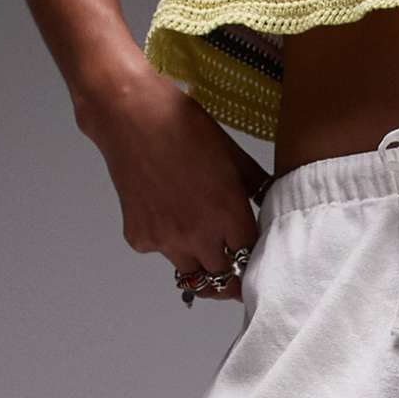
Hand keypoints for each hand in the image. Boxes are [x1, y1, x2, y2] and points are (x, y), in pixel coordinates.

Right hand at [76, 66, 271, 301]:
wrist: (128, 115)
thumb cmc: (180, 124)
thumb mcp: (229, 151)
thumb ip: (254, 184)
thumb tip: (270, 202)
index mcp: (227, 213)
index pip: (249, 261)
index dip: (253, 262)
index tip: (252, 262)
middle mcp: (198, 235)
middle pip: (223, 282)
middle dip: (230, 280)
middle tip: (231, 271)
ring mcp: (166, 241)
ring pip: (192, 274)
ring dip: (200, 265)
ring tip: (200, 244)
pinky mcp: (140, 239)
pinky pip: (161, 254)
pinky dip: (166, 243)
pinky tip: (164, 214)